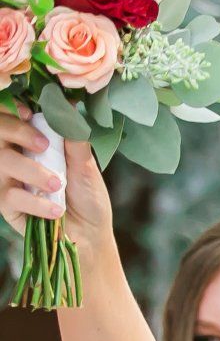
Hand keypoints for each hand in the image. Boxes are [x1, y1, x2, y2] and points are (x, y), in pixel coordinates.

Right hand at [0, 108, 113, 250]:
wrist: (91, 234)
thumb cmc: (87, 196)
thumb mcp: (86, 166)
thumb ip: (74, 139)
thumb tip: (72, 106)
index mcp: (30, 141)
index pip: (9, 118)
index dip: (12, 112)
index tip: (29, 113)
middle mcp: (13, 156)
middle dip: (16, 132)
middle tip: (43, 145)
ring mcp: (6, 180)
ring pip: (1, 162)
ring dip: (31, 171)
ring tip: (57, 185)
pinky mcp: (6, 205)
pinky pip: (10, 196)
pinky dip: (36, 202)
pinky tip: (56, 210)